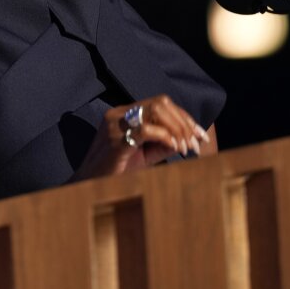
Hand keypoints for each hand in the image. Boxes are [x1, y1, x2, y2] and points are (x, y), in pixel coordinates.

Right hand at [71, 94, 210, 180]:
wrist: (88, 186)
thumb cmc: (116, 171)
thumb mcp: (145, 154)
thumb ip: (163, 144)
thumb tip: (188, 138)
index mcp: (124, 113)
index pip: (160, 103)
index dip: (184, 117)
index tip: (201, 135)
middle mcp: (119, 113)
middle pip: (161, 102)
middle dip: (184, 122)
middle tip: (195, 144)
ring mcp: (115, 124)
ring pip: (155, 110)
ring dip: (177, 128)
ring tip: (185, 148)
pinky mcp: (115, 140)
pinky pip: (146, 130)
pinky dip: (165, 137)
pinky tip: (174, 148)